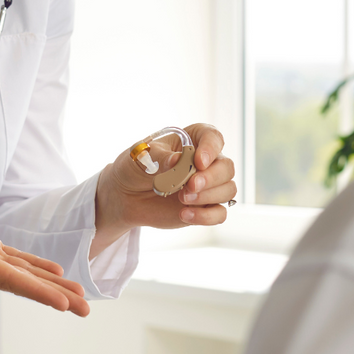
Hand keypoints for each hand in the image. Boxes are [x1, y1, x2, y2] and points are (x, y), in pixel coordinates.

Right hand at [0, 189, 88, 316]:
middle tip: (84, 308)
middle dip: (53, 296)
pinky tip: (55, 274)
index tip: (61, 303)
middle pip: (20, 284)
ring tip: (79, 297)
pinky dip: (36, 268)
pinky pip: (15, 262)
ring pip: (22, 275)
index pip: (6, 278)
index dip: (35, 291)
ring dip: (51, 286)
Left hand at [92, 124, 236, 256]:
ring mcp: (207, 185)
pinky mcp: (204, 207)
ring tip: (182, 200)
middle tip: (190, 186)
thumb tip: (177, 160)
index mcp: (193, 140)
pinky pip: (219, 213)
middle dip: (211, 178)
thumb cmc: (136, 167)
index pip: (213, 137)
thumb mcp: (141, 157)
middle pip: (226, 167)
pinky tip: (185, 214)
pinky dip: (206, 216)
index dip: (211, 149)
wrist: (125, 195)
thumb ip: (160, 157)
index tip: (199, 162)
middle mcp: (206, 162)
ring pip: (228, 189)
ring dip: (208, 196)